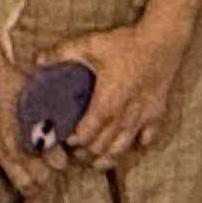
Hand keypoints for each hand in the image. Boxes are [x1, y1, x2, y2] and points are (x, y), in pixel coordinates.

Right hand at [0, 39, 57, 197]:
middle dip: (48, 174)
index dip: (63, 159)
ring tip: (33, 176)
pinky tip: (6, 174)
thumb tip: (76, 108)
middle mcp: (16, 146)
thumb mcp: (42, 88)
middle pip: (41, 179)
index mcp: (33, 131)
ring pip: (20, 183)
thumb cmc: (12, 78)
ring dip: (29, 182)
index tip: (62, 153)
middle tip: (48, 166)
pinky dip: (0, 179)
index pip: (58, 162)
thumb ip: (57, 104)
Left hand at [46, 13, 194, 170]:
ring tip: (98, 162)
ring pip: (123, 147)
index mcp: (106, 103)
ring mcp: (142, 117)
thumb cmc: (125, 44)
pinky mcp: (156, 113)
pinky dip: (138, 143)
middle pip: (102, 145)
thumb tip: (38, 60)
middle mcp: (123, 116)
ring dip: (109, 156)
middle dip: (88, 150)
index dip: (75, 140)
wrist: (162, 40)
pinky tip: (133, 144)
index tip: (68, 138)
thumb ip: (62, 53)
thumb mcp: (90, 44)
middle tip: (79, 148)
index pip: (87, 134)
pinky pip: (148, 137)